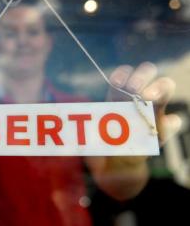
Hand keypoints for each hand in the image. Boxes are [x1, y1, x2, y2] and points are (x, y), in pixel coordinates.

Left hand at [85, 62, 181, 199]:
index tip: (116, 82)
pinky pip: (175, 120)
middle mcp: (135, 99)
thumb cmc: (99, 148)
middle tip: (134, 89)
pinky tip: (160, 126)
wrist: (115, 170)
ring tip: (148, 98)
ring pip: (165, 86)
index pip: (121, 77)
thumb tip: (68, 120)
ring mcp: (151, 111)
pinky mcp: (163, 129)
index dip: (121, 75)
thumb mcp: (87, 136)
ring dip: (159, 87)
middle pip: (146, 72)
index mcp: (116, 97)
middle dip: (142, 75)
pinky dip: (171, 121)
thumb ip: (82, 128)